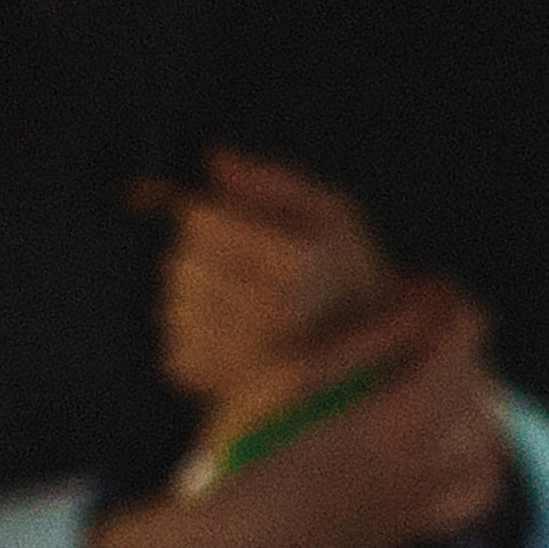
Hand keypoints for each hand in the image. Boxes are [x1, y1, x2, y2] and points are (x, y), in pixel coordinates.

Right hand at [81, 285, 505, 547]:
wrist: (240, 541)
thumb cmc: (253, 447)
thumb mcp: (297, 375)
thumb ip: (368, 339)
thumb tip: (424, 305)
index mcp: (401, 413)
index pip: (464, 337)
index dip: (449, 303)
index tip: (426, 291)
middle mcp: (428, 459)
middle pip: (479, 384)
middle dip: (460, 344)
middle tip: (425, 327)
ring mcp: (427, 499)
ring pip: (489, 440)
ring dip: (477, 399)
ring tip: (443, 380)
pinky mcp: (416, 527)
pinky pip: (478, 493)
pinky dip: (482, 460)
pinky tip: (456, 442)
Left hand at [144, 147, 397, 405]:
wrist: (374, 372)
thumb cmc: (351, 281)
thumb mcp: (334, 215)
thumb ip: (277, 180)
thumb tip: (215, 160)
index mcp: (296, 266)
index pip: (200, 219)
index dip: (212, 215)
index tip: (237, 230)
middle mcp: (269, 318)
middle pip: (181, 262)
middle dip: (202, 258)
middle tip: (241, 272)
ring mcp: (242, 360)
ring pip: (174, 305)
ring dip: (198, 300)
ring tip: (243, 310)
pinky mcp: (220, 388)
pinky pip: (177, 347)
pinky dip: (198, 341)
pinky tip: (237, 344)